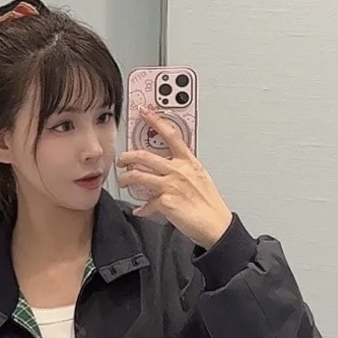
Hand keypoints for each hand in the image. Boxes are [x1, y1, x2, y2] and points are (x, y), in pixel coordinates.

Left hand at [116, 109, 232, 249]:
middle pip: (144, 156)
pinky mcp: (165, 202)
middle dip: (127, 156)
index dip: (156, 121)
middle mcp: (178, 170)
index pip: (171, 135)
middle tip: (121, 159)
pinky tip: (140, 210)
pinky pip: (146, 203)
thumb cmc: (210, 203)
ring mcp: (171, 185)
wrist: (216, 224)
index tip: (145, 112)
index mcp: (189, 161)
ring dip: (125, 179)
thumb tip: (170, 168)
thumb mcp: (200, 177)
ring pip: (138, 176)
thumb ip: (184, 169)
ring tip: (123, 182)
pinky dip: (142, 208)